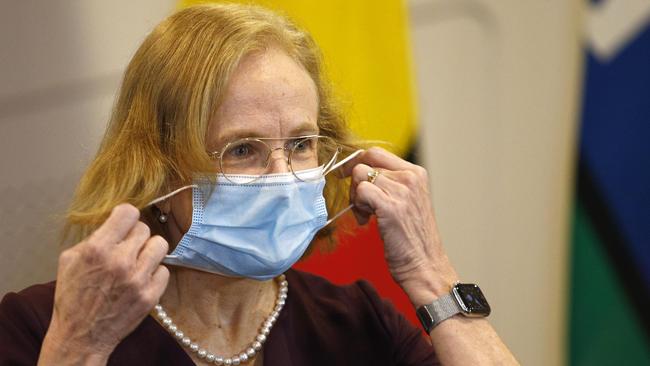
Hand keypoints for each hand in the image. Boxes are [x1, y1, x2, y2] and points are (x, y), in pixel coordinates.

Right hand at [43, 204, 168, 359]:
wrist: (81, 335)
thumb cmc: (73, 296)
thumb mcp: (70, 259)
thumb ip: (93, 238)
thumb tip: (116, 223)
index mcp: (97, 249)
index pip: (128, 212)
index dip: (126, 216)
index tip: (124, 223)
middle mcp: (120, 261)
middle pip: (145, 229)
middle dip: (135, 237)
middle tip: (126, 249)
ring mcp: (138, 279)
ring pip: (160, 245)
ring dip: (149, 251)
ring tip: (138, 261)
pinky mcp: (150, 295)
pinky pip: (164, 270)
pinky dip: (154, 273)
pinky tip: (141, 279)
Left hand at [341, 147, 458, 305]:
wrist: (425, 266)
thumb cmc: (412, 240)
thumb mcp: (407, 202)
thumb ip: (390, 185)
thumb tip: (361, 173)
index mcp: (416, 173)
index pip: (377, 152)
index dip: (357, 162)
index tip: (347, 176)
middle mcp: (411, 177)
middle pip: (366, 161)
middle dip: (354, 180)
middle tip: (358, 202)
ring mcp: (402, 190)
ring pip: (361, 176)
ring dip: (357, 196)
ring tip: (367, 215)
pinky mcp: (391, 206)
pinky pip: (361, 191)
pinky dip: (358, 206)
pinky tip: (367, 221)